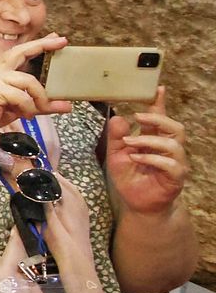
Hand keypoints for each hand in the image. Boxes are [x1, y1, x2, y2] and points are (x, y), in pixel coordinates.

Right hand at [0, 33, 71, 136]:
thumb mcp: (18, 107)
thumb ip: (40, 104)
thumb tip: (67, 106)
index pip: (21, 51)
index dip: (39, 44)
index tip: (56, 38)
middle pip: (21, 51)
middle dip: (42, 45)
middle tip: (62, 42)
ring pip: (28, 80)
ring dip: (39, 96)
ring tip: (41, 108)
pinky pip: (21, 96)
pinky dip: (28, 107)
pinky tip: (25, 115)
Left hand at [106, 87, 188, 216]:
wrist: (137, 204)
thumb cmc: (130, 178)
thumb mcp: (116, 155)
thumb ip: (116, 138)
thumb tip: (116, 118)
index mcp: (155, 140)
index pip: (160, 119)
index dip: (160, 104)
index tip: (158, 88)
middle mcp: (169, 149)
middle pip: (175, 127)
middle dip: (158, 119)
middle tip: (137, 117)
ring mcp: (175, 163)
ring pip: (173, 144)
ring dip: (150, 141)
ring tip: (129, 143)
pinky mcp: (176, 177)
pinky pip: (171, 164)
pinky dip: (152, 158)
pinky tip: (136, 158)